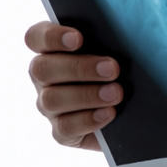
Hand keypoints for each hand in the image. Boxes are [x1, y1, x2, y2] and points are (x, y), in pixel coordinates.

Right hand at [25, 21, 123, 150]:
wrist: (131, 110)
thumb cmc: (118, 69)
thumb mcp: (113, 50)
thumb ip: (108, 39)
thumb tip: (121, 35)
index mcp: (50, 49)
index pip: (35, 37)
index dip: (52, 36)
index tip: (78, 38)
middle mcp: (43, 76)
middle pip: (42, 69)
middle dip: (79, 68)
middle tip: (112, 69)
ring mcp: (48, 105)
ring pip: (52, 99)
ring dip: (87, 95)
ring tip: (116, 93)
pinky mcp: (60, 131)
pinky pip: (64, 128)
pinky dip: (88, 120)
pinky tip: (108, 113)